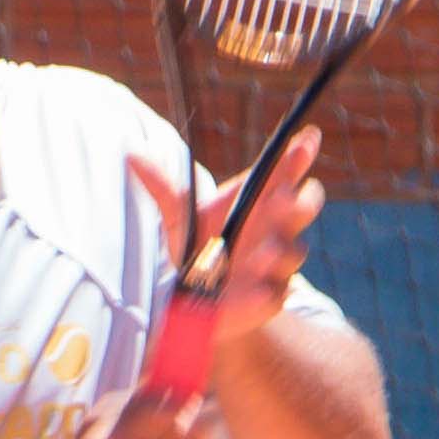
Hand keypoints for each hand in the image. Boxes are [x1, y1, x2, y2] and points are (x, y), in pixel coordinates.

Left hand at [137, 128, 326, 361]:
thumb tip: (131, 154)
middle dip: (302, 201)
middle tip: (280, 200)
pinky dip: (267, 289)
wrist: (197, 300)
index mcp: (257, 199)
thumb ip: (162, 187)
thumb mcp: (178, 215)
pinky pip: (277, 290)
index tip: (308, 137)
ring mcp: (279, 261)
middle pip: (306, 204)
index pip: (285, 171)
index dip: (300, 153)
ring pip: (295, 250)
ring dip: (280, 250)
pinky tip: (254, 291)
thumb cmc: (195, 246)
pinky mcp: (272, 295)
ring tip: (260, 254)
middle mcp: (275, 226)